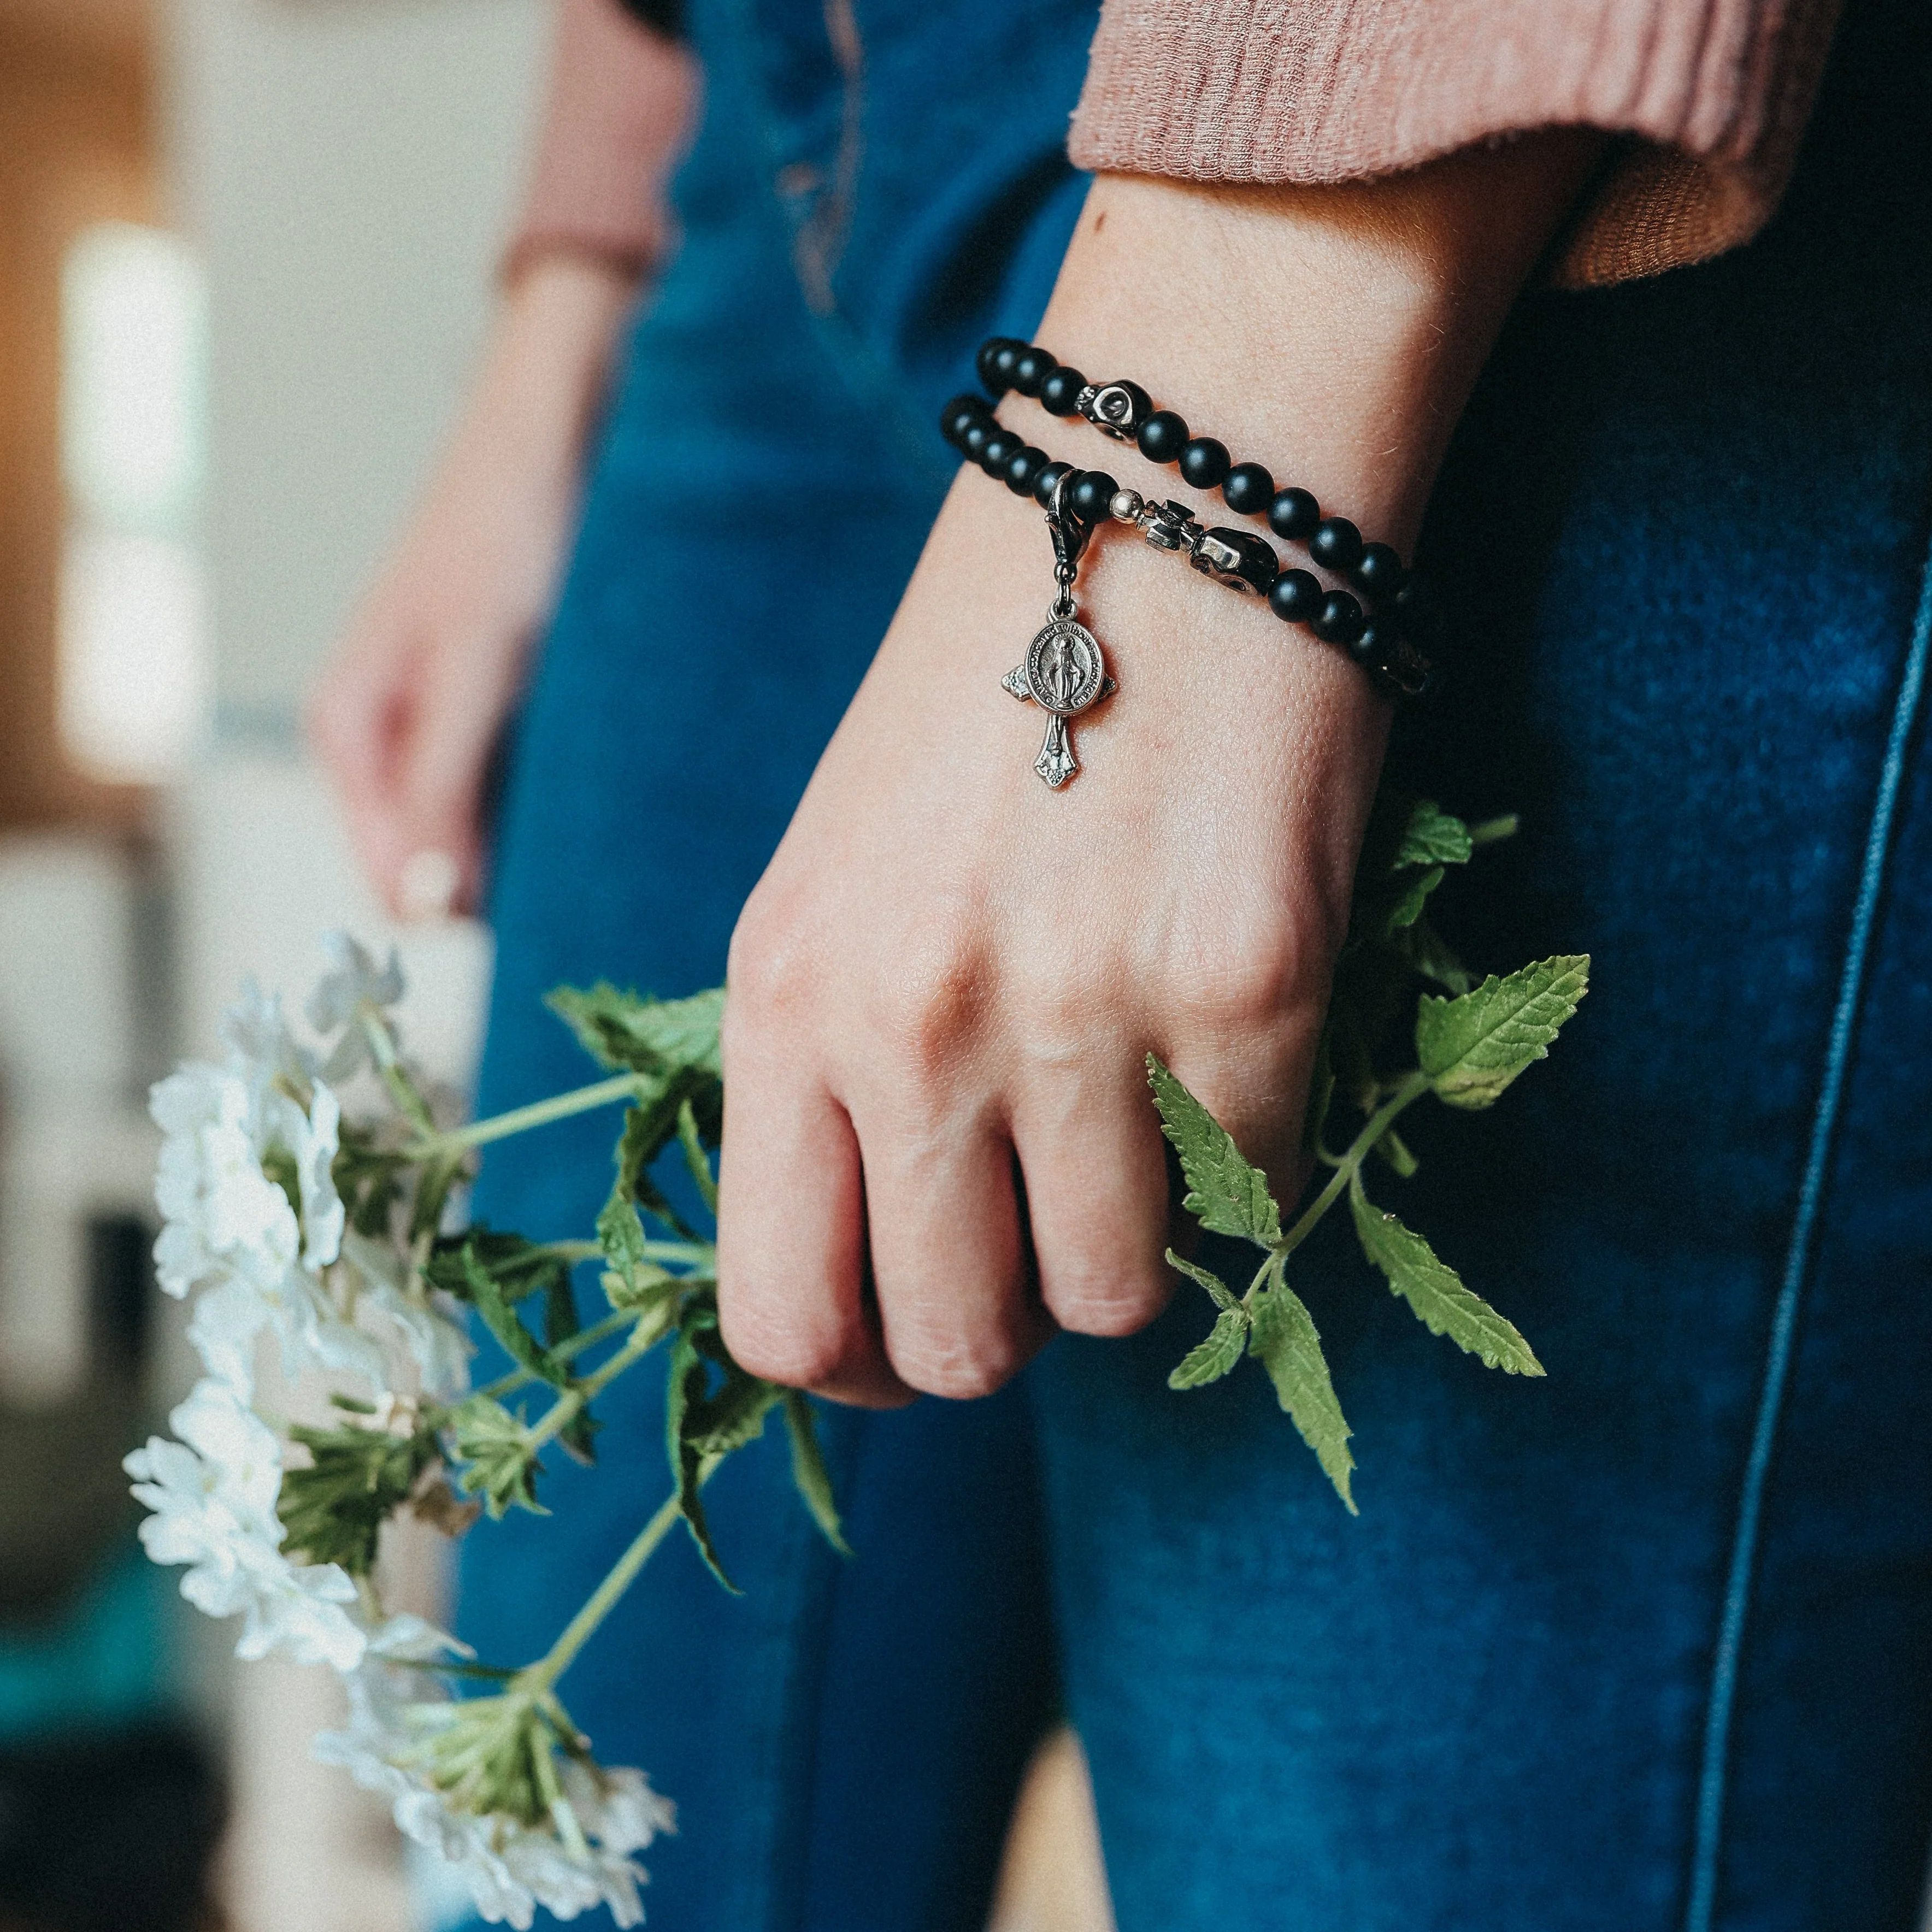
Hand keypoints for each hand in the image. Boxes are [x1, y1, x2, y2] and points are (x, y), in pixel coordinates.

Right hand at [308, 256, 639, 918]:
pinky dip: (549, 803)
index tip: (539, 924)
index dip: (456, 910)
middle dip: (496, 884)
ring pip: (476, 831)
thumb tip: (422, 901)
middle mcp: (386, 737)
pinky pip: (510, 788)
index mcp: (348, 729)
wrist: (556, 431)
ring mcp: (440, 724)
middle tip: (587, 886)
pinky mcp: (492, 707)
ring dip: (530, 846)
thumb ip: (441, 780)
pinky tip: (604, 800)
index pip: (389, 875)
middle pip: (431, 862)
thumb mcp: (473, 662)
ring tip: (603, 841)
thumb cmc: (505, 526)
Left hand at [718, 140, 1601, 1405]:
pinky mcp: (1249, 992)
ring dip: (1139, 1243)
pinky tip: (1235, 1037)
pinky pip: (1255, 1197)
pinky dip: (1252, 1155)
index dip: (857, 1357)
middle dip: (1006, 1321)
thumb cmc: (988, 696)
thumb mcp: (838, 881)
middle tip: (1044, 1226)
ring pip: (1117, 1300)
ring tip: (1146, 1113)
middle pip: (954, 1346)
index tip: (912, 1319)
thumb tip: (892, 1249)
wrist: (1161, 505)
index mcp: (782, 995)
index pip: (780, 1316)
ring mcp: (1082, 1018)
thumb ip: (833, 1072)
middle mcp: (911, 1027)